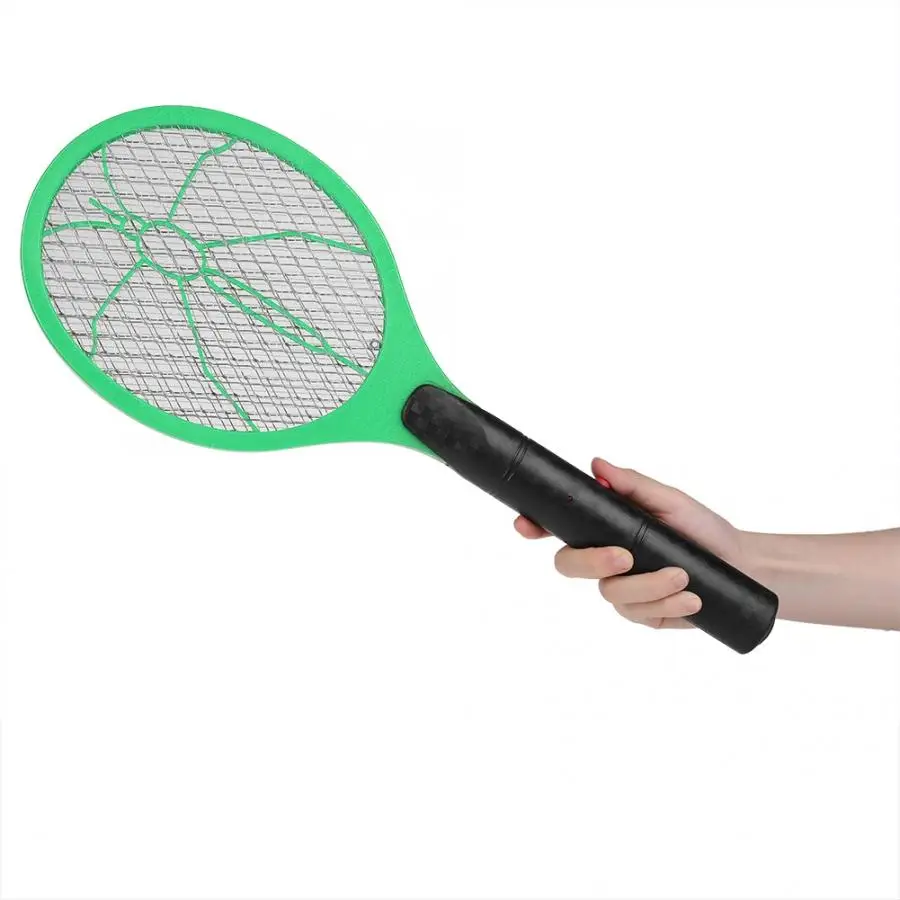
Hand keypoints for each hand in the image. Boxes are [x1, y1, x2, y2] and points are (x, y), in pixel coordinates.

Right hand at [514, 458, 746, 629]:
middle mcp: (604, 559)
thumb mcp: (671, 501)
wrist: (741, 569)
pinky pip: (638, 615)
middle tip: (625, 557)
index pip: (558, 527)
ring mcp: (620, 590)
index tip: (527, 524)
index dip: (534, 526)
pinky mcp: (641, 615)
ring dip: (649, 586)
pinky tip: (691, 599)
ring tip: (684, 577)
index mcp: (604, 528)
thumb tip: (597, 465)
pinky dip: (666, 604)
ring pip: (611, 594)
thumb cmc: (703, 530)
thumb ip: (633, 486)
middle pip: (568, 565)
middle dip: (593, 562)